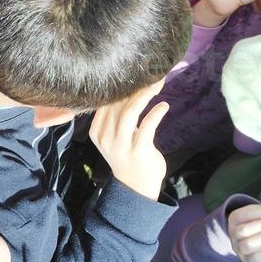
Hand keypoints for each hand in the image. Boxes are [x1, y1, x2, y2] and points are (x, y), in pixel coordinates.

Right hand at [89, 80, 169, 200]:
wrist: (136, 187)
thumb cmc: (128, 156)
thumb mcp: (115, 137)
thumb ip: (117, 117)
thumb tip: (129, 87)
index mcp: (97, 131)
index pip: (106, 103)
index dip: (121, 86)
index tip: (136, 74)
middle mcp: (106, 138)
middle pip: (117, 105)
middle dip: (135, 88)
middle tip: (151, 75)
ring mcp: (120, 146)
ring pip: (128, 113)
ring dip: (144, 96)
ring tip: (157, 84)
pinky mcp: (138, 151)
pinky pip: (146, 127)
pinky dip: (155, 114)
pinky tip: (163, 105)